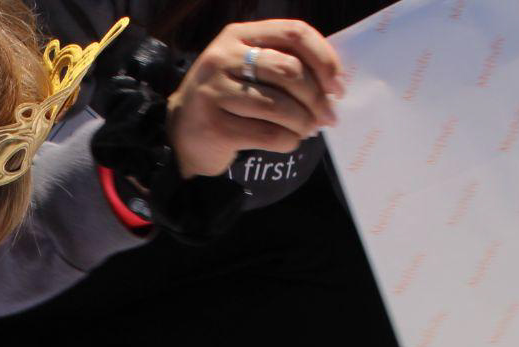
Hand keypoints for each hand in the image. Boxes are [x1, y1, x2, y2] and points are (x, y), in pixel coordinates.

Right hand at [165, 19, 345, 178]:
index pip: (294, 32)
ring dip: (304, 123)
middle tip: (327, 116)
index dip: (324, 58)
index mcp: (238, 35)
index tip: (336, 86)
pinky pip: (268, 134)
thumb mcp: (248, 68)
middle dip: (317, 97)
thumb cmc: (227, 99)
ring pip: (280, 106)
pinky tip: (289, 141)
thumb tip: (333, 86)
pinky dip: (288, 141)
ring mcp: (216, 92)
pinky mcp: (216, 126)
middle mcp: (224, 57)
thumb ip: (283, 64)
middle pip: (290, 71)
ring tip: (308, 130)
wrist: (182, 133)